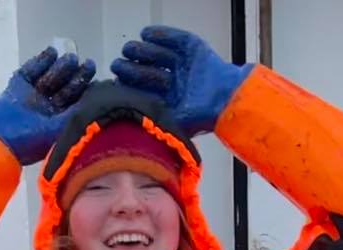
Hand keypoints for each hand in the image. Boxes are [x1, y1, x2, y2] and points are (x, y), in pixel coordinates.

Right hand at [0, 46, 96, 165]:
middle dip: (75, 76)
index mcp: (56, 125)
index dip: (85, 89)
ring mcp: (30, 98)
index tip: (95, 80)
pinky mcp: (17, 87)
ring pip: (49, 79)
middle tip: (87, 64)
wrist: (0, 138)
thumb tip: (93, 102)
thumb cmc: (32, 140)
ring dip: (61, 68)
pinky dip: (41, 61)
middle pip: (64, 89)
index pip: (75, 103)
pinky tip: (52, 52)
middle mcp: (45, 111)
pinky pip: (31, 71)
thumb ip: (75, 114)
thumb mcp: (60, 129)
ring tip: (70, 58)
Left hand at [111, 25, 248, 135]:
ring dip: (143, 51)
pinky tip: (145, 33)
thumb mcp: (172, 123)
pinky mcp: (193, 49)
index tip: (116, 80)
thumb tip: (129, 122)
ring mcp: (184, 64)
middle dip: (133, 67)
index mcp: (169, 100)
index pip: (145, 89)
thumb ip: (155, 120)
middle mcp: (176, 82)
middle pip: (149, 70)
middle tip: (117, 64)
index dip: (130, 83)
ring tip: (129, 48)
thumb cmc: (202, 117)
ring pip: (159, 54)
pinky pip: (175, 38)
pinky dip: (161, 35)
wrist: (227, 101)